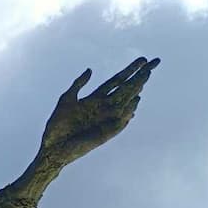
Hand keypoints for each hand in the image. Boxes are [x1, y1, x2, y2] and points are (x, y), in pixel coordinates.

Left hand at [40, 57, 158, 165]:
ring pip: (126, 101)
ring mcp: (107, 119)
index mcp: (95, 99)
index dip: (130, 70)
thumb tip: (90, 70)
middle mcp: (105, 107)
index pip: (117, 81)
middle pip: (126, 88)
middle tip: (153, 63)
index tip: (143, 59)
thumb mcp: (66, 99)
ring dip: (136, 89)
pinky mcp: (107, 132)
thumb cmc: (57, 126)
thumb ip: (78, 84)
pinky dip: (127, 111)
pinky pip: (121, 121)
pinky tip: (135, 101)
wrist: (54, 148)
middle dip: (139, 76)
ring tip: (146, 76)